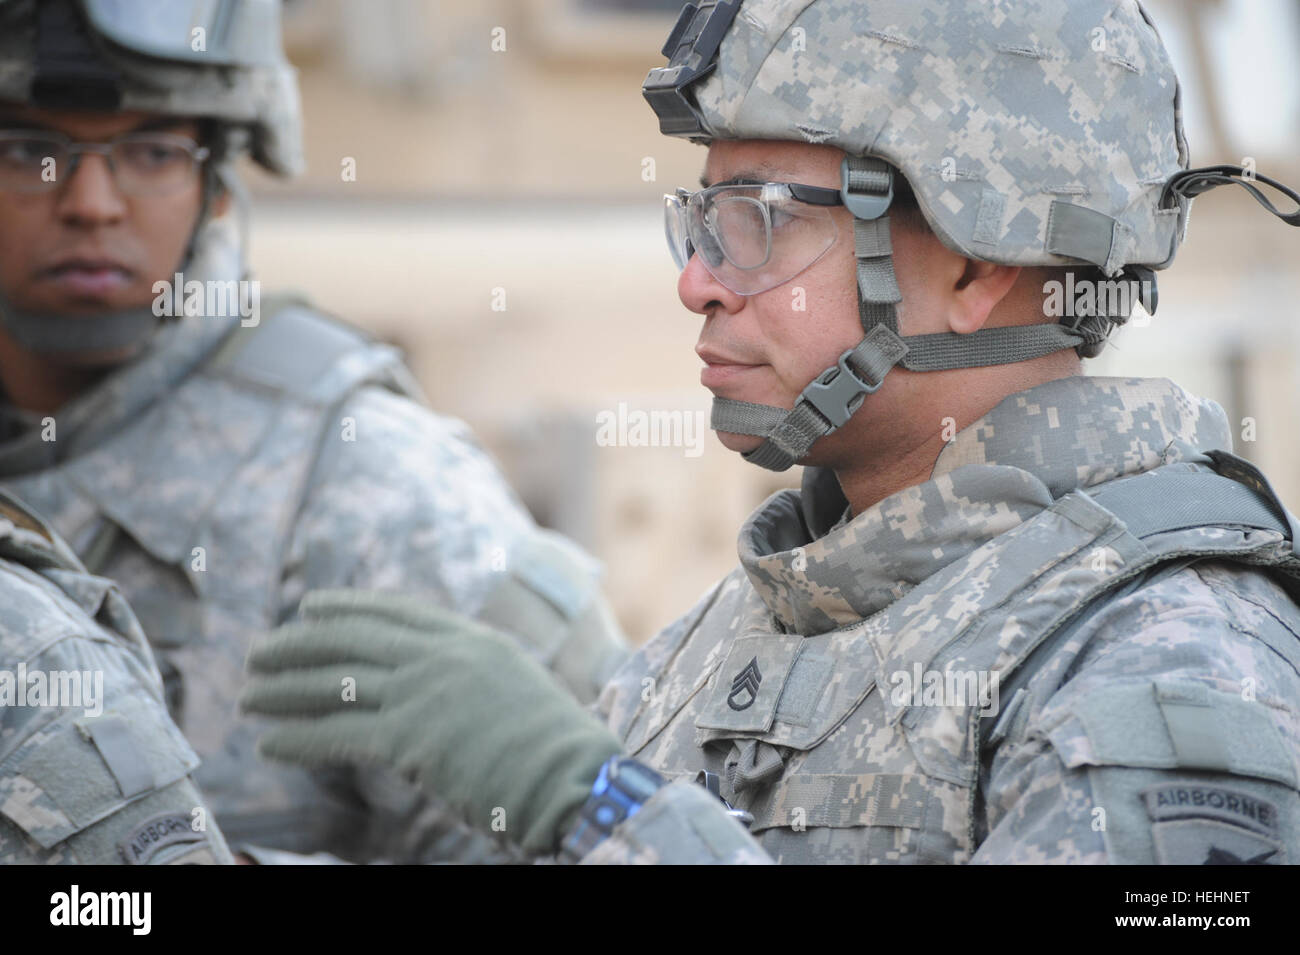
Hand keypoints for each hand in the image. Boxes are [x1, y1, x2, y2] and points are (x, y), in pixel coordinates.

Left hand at [239, 589, 622, 854]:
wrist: (571, 776)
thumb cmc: (554, 745)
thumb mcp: (515, 685)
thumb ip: (471, 673)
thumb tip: (430, 680)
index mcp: (471, 638)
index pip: (394, 612)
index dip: (346, 608)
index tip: (310, 607)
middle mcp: (442, 656)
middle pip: (353, 639)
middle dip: (298, 643)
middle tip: (260, 652)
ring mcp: (424, 693)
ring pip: (337, 682)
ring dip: (285, 690)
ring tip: (249, 695)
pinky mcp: (410, 738)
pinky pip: (339, 733)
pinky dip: (298, 738)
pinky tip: (270, 742)